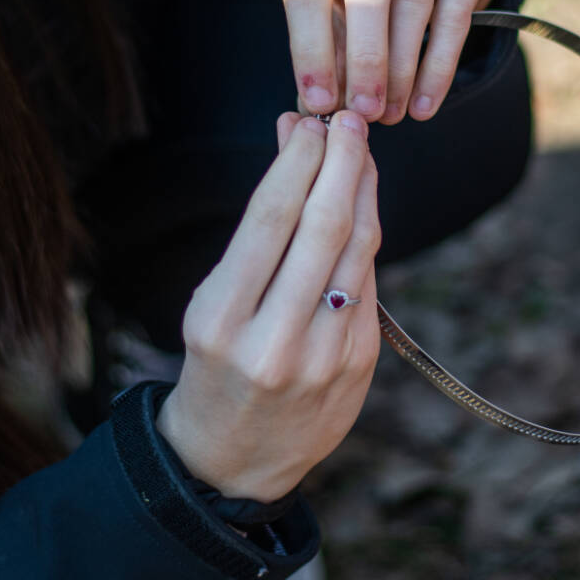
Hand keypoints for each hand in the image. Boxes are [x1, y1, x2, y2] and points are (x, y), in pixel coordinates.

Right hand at [157, 110, 382, 500]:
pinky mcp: (359, 364)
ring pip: (357, 251)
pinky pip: (368, 282)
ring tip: (359, 151)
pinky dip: (365, 236)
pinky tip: (361, 207)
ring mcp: (323, 357)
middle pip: (323, 227)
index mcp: (220, 320)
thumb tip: (294, 144)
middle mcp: (273, 340)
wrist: (235, 459)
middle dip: (341, 162)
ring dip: (363, 191)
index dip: (298, 160)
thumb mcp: (211, 303)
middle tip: (348, 120)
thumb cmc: (217, 364)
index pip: (270, 218)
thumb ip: (258, 233)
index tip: (311, 121)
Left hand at [282, 0, 497, 124]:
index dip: (310, 46)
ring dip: (401, 67)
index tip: (319, 99)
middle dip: (364, 56)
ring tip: (390, 113)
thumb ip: (325, 47)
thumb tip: (322, 107)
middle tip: (362, 110)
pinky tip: (424, 104)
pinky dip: (438, 66)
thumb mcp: (326, 7)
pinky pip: (455, 14)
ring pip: (414, 0)